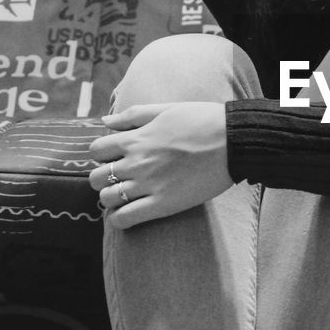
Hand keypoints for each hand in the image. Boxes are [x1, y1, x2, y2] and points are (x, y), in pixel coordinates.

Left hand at [88, 102, 231, 228]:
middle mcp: (136, 163)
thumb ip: (133, 115)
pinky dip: (119, 219)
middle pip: (96, 177)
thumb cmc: (203, 121)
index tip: (115, 157)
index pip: (96, 151)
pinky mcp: (163, 204)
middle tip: (120, 178)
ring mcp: (148, 185)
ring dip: (111, 198)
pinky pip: (124, 219)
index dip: (103, 154)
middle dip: (103, 178)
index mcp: (136, 139)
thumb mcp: (166, 109)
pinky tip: (128, 213)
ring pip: (107, 199)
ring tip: (126, 196)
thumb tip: (105, 123)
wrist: (234, 141)